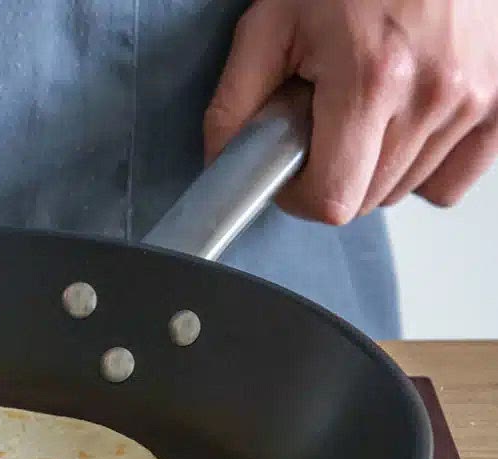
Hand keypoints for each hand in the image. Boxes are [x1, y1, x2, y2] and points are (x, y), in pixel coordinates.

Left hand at [204, 0, 497, 224]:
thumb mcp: (272, 23)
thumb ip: (236, 101)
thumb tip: (223, 162)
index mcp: (371, 78)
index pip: (332, 199)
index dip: (298, 197)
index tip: (289, 172)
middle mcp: (434, 93)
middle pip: (366, 199)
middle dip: (333, 174)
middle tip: (323, 123)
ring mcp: (476, 98)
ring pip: (404, 189)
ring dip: (375, 166)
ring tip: (365, 107)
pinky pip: (450, 181)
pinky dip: (423, 167)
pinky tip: (402, 125)